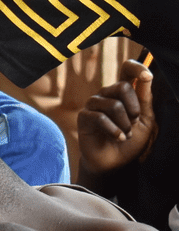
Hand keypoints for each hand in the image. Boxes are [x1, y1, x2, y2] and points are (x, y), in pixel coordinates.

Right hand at [78, 59, 155, 175]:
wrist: (114, 163)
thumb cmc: (130, 140)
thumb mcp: (145, 120)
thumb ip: (145, 99)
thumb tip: (147, 76)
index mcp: (123, 92)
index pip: (127, 69)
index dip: (137, 68)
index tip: (147, 76)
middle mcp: (107, 94)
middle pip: (122, 86)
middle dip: (134, 108)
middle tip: (134, 123)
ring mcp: (93, 105)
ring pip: (113, 104)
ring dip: (125, 123)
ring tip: (126, 134)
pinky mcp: (84, 117)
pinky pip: (100, 117)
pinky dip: (114, 130)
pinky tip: (118, 138)